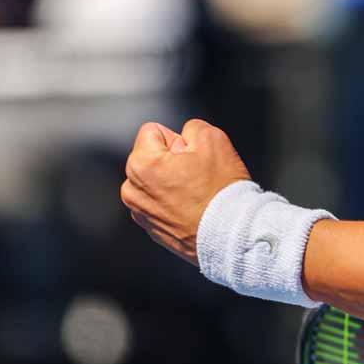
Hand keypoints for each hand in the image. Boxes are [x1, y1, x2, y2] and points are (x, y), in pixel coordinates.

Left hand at [120, 119, 252, 263]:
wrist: (231, 235)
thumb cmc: (220, 189)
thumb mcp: (213, 139)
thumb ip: (191, 128)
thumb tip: (182, 140)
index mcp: (140, 164)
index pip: (154, 132)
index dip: (180, 140)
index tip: (194, 159)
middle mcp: (132, 189)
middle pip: (153, 157)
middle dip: (173, 161)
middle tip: (198, 177)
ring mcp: (140, 213)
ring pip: (156, 182)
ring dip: (172, 183)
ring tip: (197, 195)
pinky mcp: (151, 230)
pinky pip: (161, 204)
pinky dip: (174, 204)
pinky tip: (194, 211)